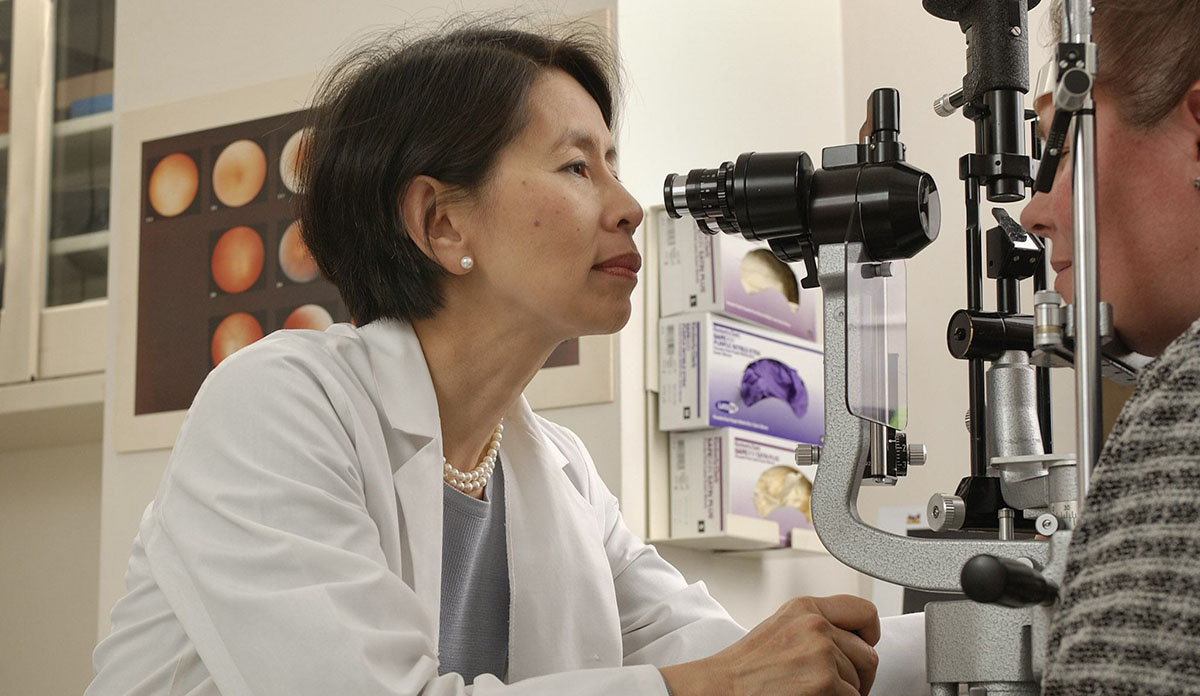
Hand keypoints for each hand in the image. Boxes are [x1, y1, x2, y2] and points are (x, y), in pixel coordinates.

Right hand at [661, 595, 880, 695]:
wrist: (720, 688)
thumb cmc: (745, 669)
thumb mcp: (782, 629)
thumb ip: (816, 628)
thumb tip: (853, 642)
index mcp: (805, 608)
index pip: (864, 611)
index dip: (869, 636)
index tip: (862, 649)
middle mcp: (815, 625)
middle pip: (868, 655)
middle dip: (858, 677)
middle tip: (834, 687)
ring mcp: (821, 653)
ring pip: (861, 683)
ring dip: (844, 694)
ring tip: (813, 693)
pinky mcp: (825, 682)